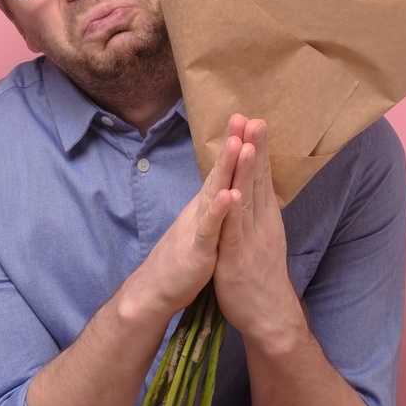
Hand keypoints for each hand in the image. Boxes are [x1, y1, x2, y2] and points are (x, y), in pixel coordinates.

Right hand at [127, 117, 244, 320]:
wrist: (157, 289)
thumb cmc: (184, 258)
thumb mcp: (202, 226)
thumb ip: (212, 206)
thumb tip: (224, 187)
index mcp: (207, 205)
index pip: (223, 171)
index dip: (235, 146)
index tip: (248, 120)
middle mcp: (201, 209)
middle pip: (218, 172)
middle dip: (232, 145)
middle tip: (242, 116)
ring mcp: (198, 227)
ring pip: (214, 193)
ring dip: (226, 169)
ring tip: (238, 144)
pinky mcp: (197, 248)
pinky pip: (208, 228)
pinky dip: (218, 211)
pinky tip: (229, 195)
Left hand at [213, 118, 297, 340]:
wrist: (268, 316)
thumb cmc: (260, 277)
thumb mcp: (260, 239)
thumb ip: (256, 214)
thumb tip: (254, 192)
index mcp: (265, 218)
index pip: (261, 177)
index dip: (257, 150)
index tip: (255, 122)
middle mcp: (261, 224)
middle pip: (257, 181)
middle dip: (255, 149)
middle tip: (255, 119)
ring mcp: (250, 240)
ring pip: (248, 199)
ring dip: (246, 171)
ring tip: (245, 143)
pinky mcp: (237, 258)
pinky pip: (234, 231)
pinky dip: (232, 211)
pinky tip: (231, 191)